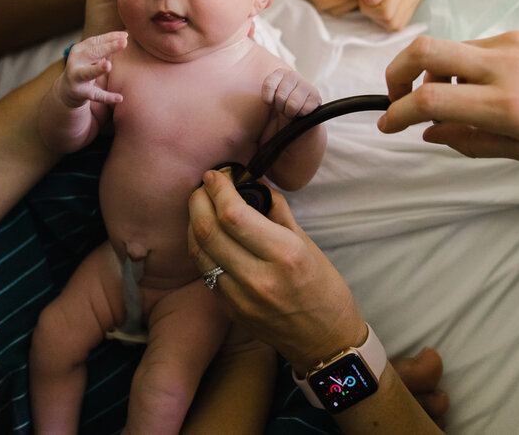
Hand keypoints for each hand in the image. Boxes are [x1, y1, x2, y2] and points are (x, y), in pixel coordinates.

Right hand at [38, 31, 126, 153]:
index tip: (126, 35)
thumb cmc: (85, 67)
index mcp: (79, 50)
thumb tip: (125, 36)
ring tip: (109, 65)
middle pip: (93, 53)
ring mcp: (76, 78)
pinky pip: (96, 95)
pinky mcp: (81, 93)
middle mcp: (75, 62)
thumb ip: (105, 46)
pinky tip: (119, 98)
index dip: (111, 37)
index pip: (96, 41)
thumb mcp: (91, 55)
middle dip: (108, 47)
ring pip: (88, 73)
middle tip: (124, 42)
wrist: (66, 90)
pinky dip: (107, 97)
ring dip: (98, 69)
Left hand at [187, 170, 363, 373]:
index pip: (234, 214)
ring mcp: (240, 297)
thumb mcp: (308, 244)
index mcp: (284, 254)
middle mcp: (258, 277)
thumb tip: (254, 184)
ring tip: (201, 206)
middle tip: (203, 186)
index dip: (218, 189)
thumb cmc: (323, 289)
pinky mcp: (229, 310)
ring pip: (199, 250)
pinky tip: (206, 234)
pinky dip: (200, 247)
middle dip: (199, 200)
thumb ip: (278, 212)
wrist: (324, 342)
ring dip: (194, 222)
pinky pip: (204, 271)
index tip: (216, 175)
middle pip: (208, 229)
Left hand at [262, 68, 321, 118]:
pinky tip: (301, 111)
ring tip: (291, 110)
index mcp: (279, 73)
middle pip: (280, 97)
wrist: (294, 120)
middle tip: (282, 108)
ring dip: (290, 112)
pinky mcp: (316, 97)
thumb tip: (261, 96)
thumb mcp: (267, 98)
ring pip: (292, 104)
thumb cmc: (278, 108)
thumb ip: (264, 92)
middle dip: (280, 107)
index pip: (269, 85)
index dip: (268, 99)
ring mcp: (306, 85)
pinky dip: (301, 114)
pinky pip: (304, 110)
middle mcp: (293, 75)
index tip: (270, 102)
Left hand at [348, 0, 423, 30]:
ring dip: (380, 16)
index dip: (368, 8)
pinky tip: (381, 1)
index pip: (385, 12)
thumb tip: (375, 0)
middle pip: (393, 21)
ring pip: (397, 25)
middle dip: (374, 13)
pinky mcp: (416, 0)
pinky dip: (387, 16)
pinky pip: (400, 21)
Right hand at [378, 31, 518, 161]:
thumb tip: (433, 134)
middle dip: (394, 74)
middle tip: (396, 99)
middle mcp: (503, 67)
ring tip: (443, 103)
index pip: (430, 99)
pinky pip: (467, 48)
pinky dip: (453, 68)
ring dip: (427, 73)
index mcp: (510, 105)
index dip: (396, 113)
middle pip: (422, 52)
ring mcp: (507, 44)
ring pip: (443, 48)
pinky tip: (470, 90)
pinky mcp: (513, 35)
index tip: (387, 124)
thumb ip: (476, 143)